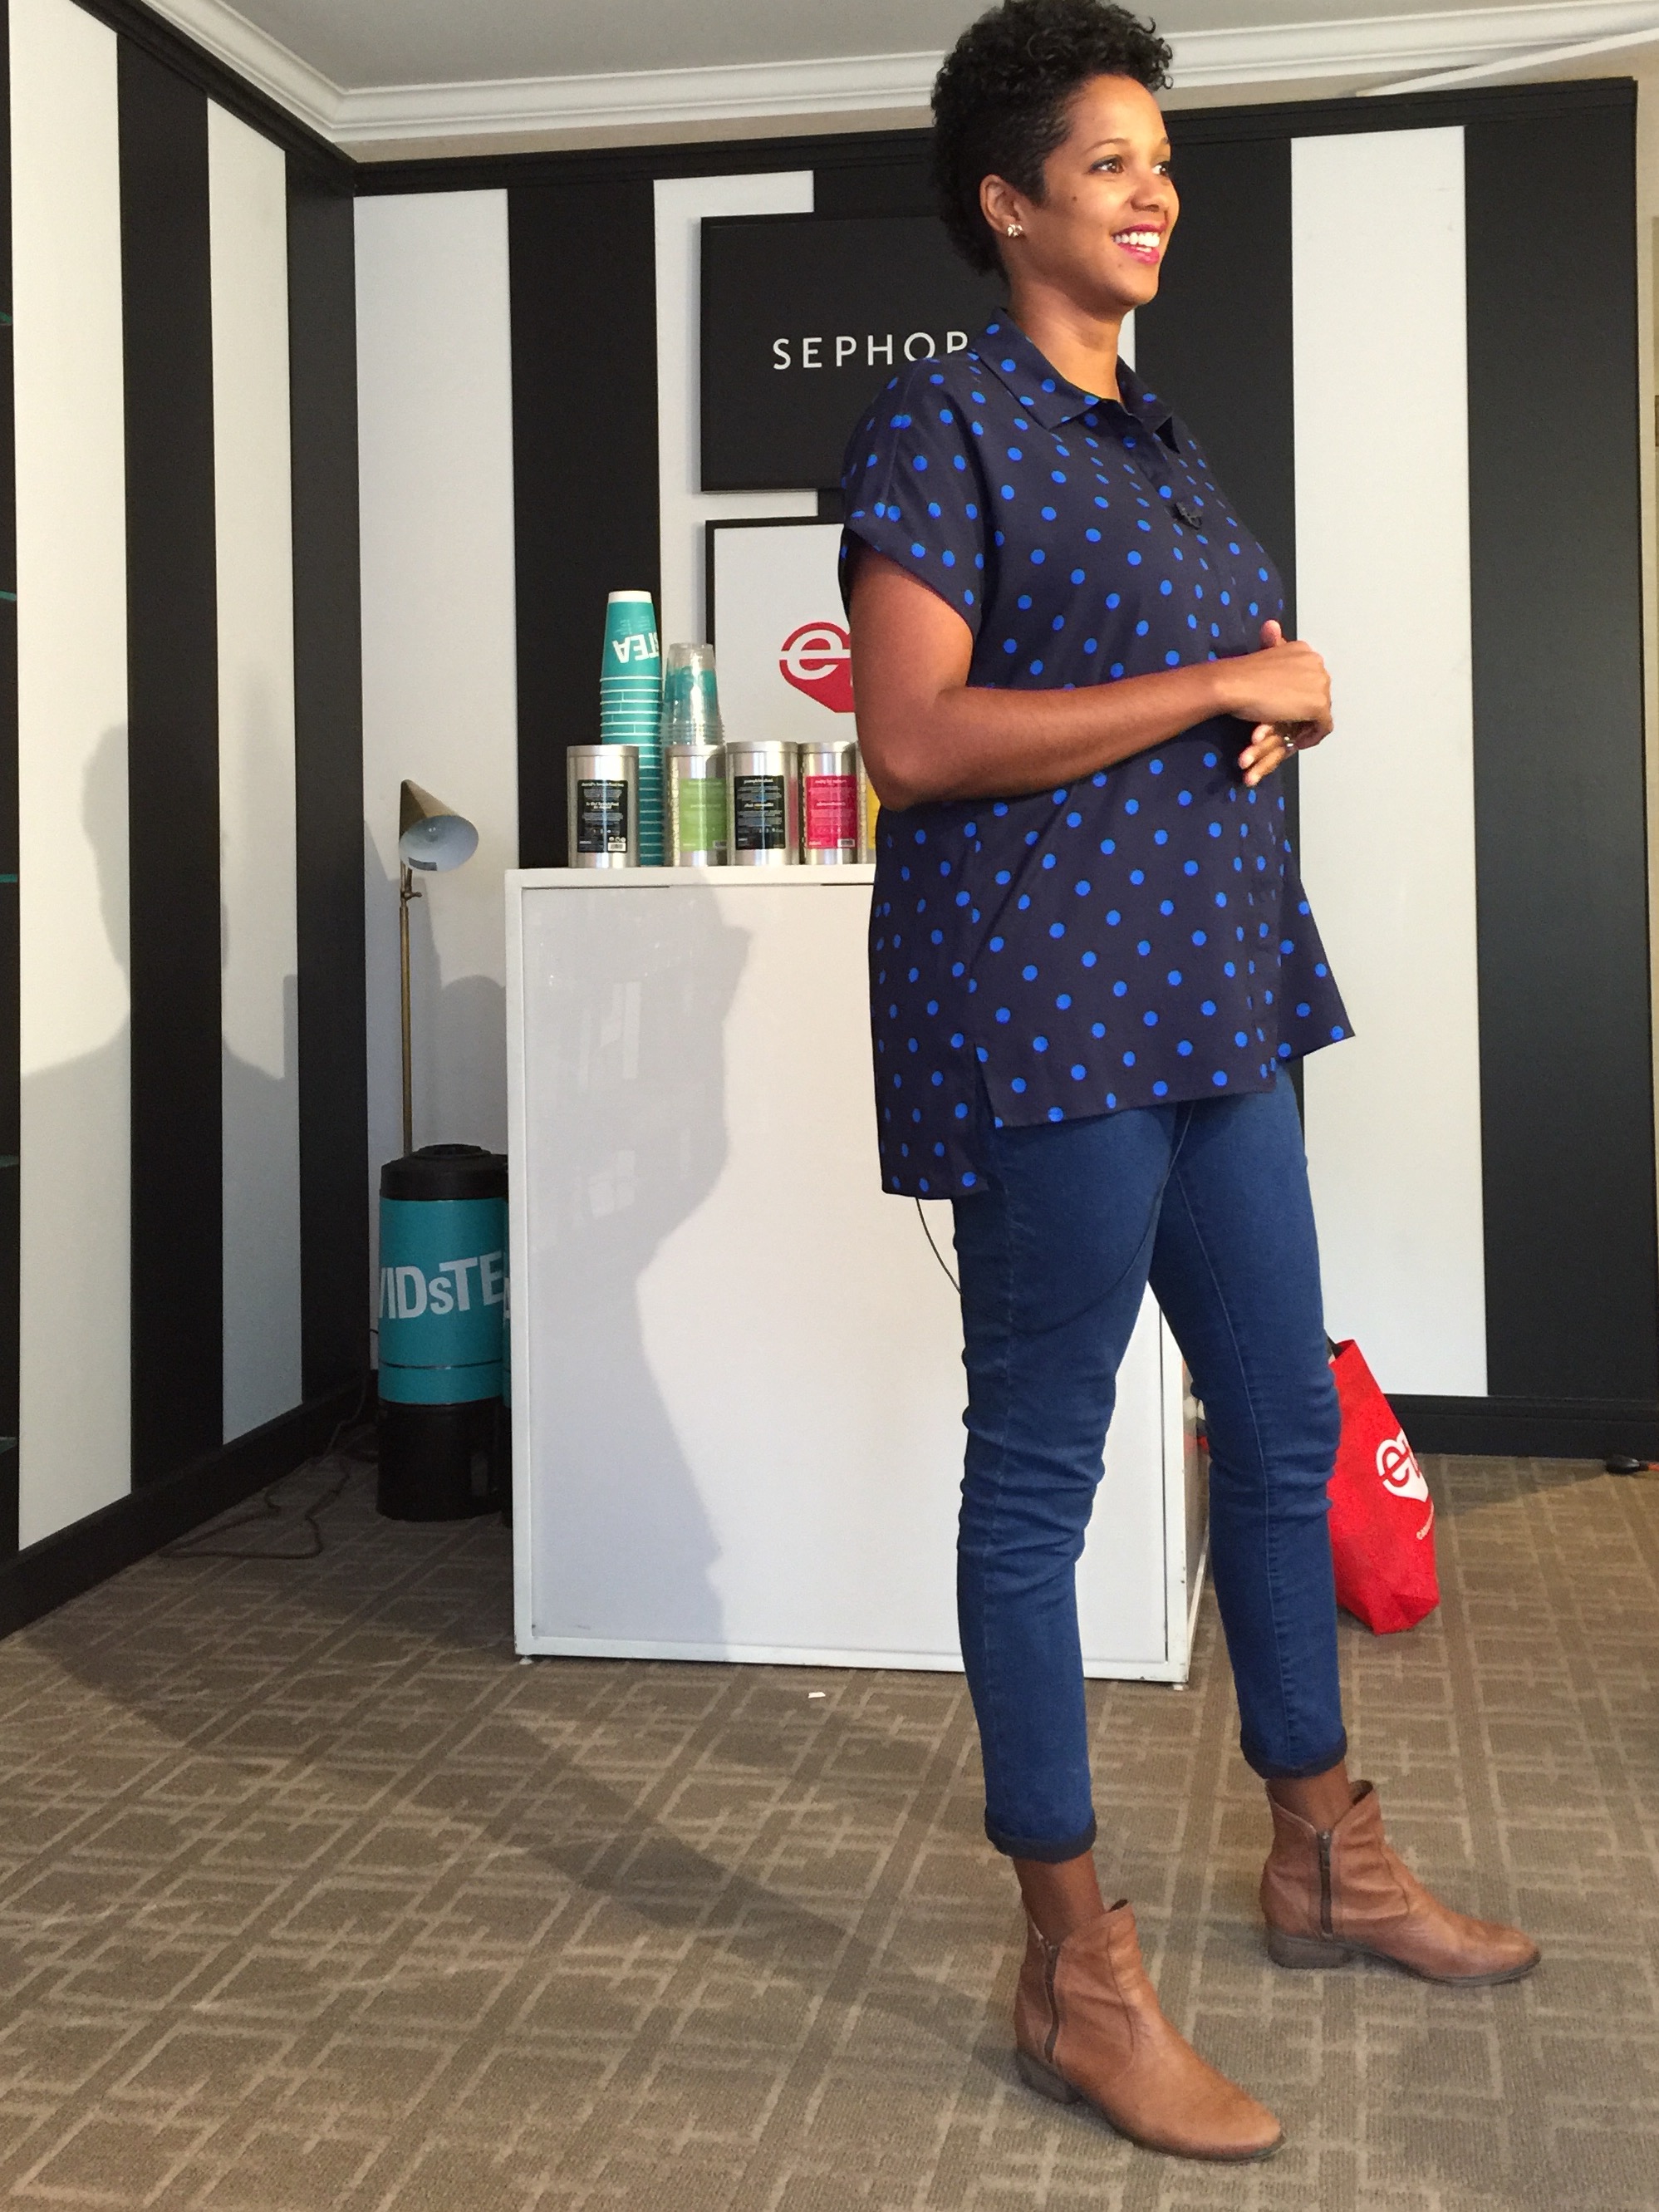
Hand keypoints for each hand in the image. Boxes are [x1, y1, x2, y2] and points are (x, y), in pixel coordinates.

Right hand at [1225, 621, 1332, 785]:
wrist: (1234, 684)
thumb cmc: (1241, 673)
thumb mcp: (1261, 652)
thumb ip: (1272, 643)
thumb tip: (1272, 624)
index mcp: (1305, 651)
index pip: (1309, 679)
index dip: (1299, 696)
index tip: (1286, 710)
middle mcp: (1317, 663)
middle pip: (1318, 694)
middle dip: (1305, 711)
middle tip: (1289, 726)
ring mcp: (1320, 684)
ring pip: (1321, 711)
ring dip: (1308, 725)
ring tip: (1291, 736)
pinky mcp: (1318, 706)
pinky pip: (1323, 727)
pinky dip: (1313, 737)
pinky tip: (1297, 742)